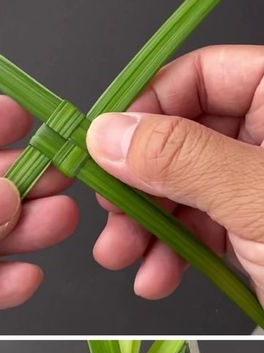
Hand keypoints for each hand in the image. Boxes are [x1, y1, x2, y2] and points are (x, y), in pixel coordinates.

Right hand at [85, 45, 263, 302]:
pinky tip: (158, 276)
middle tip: (110, 213)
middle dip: (135, 185)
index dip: (144, 112)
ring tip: (125, 256)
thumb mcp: (260, 199)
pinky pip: (193, 229)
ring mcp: (257, 186)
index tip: (103, 150)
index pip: (199, 76)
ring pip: (176, 191)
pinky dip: (167, 255)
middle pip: (176, 140)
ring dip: (141, 228)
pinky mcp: (250, 229)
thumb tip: (111, 135)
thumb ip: (181, 160)